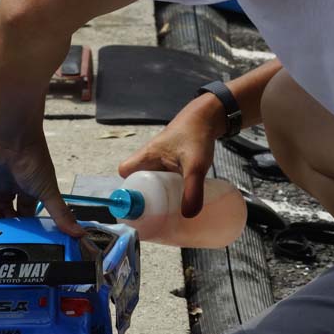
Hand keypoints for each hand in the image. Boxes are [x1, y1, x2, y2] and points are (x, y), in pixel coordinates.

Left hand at [0, 131, 82, 236]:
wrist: (14, 137)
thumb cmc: (34, 158)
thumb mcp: (48, 191)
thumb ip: (61, 214)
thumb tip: (79, 233)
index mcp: (26, 189)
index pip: (22, 213)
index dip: (20, 226)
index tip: (21, 237)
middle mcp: (7, 187)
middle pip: (2, 213)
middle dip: (2, 223)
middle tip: (4, 229)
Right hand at [117, 97, 219, 217]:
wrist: (208, 118)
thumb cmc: (197, 135)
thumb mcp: (195, 165)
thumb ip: (192, 190)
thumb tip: (188, 215)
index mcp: (147, 156)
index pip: (125, 172)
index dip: (128, 188)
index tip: (140, 204)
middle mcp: (150, 158)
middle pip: (137, 180)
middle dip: (145, 197)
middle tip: (157, 213)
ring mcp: (160, 161)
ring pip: (151, 181)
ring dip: (158, 194)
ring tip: (169, 210)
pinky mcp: (171, 163)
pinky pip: (163, 179)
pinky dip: (168, 190)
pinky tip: (180, 199)